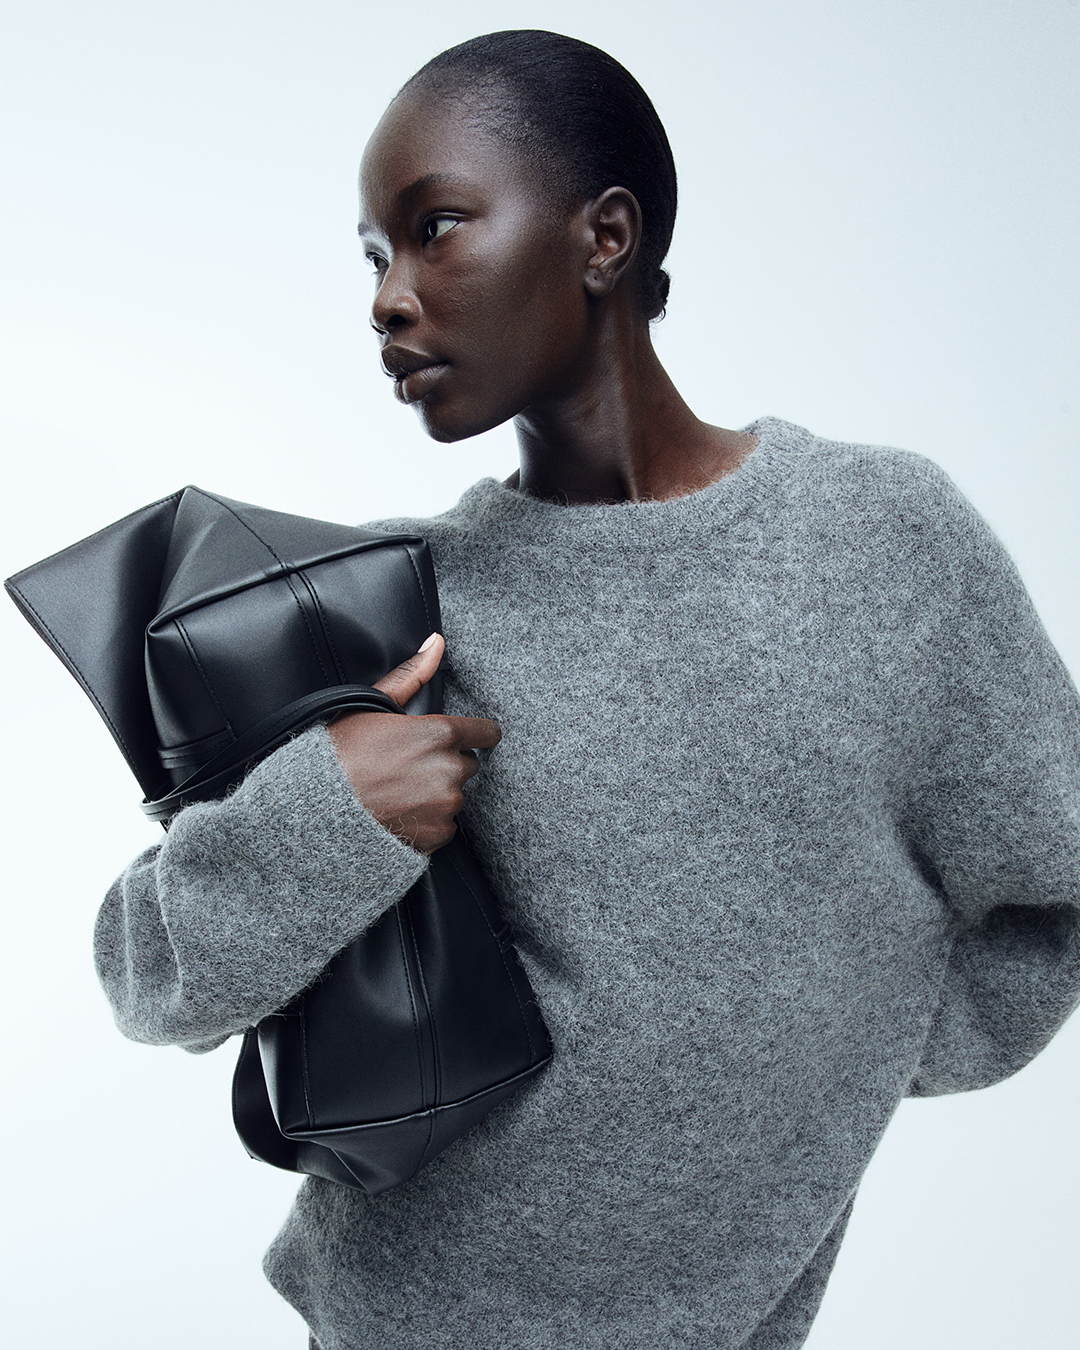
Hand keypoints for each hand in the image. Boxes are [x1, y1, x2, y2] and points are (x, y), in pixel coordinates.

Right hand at [326, 634, 500, 853]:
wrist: (316, 810)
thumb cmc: (340, 754)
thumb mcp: (373, 705)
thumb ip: (412, 674)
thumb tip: (436, 642)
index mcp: (440, 733)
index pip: (487, 733)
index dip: (476, 735)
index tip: (464, 739)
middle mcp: (450, 769)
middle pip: (468, 764)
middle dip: (446, 763)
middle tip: (408, 766)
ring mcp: (446, 805)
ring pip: (454, 794)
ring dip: (436, 793)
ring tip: (398, 791)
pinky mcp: (438, 835)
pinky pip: (444, 824)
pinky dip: (428, 821)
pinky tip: (399, 812)